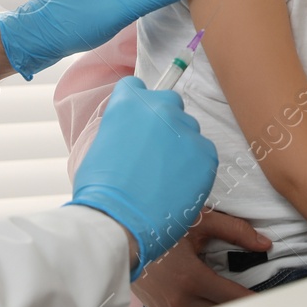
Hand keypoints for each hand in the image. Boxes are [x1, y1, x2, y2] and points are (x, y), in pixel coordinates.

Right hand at [68, 77, 218, 279]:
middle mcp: (160, 106)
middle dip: (164, 123)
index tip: (137, 124)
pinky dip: (195, 167)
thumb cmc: (100, 189)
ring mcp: (185, 129)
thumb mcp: (103, 143)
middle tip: (153, 153)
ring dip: (180, 145)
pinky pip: (204, 153)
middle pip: (170, 103)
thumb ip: (125, 127)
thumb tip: (137, 132)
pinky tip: (178, 185)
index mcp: (129, 101)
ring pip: (188, 129)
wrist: (117, 220)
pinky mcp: (205, 153)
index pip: (138, 87)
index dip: (138, 107)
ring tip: (165, 175)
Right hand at [134, 209, 270, 306]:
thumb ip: (235, 232)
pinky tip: (207, 299)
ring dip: (218, 306)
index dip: (254, 297)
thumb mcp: (198, 223)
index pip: (235, 297)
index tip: (268, 296)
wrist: (118, 238)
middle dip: (239, 304)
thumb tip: (264, 243)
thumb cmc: (158, 226)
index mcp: (191, 279)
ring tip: (228, 295)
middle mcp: (179, 301)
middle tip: (249, 296)